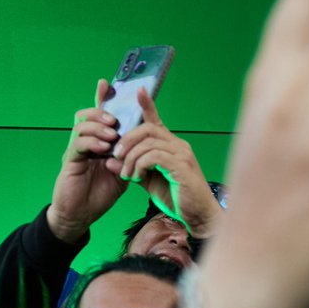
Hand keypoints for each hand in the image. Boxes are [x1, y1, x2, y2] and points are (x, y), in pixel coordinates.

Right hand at [46, 80, 127, 243]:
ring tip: (111, 133)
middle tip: (114, 119)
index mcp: (99, 142)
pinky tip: (103, 147)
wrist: (81, 214)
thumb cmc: (101, 194)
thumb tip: (144, 142)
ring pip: (81, 125)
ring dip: (98, 126)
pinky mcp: (70, 161)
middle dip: (101, 112)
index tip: (107, 83)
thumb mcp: (122, 173)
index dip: (102, 98)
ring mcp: (76, 150)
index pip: (100, 116)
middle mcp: (86, 142)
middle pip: (87, 115)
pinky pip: (78, 144)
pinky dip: (91, 142)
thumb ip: (130, 157)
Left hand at [115, 89, 222, 237]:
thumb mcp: (149, 182)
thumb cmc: (177, 198)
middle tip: (115, 155)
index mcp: (171, 146)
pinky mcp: (181, 166)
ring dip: (130, 157)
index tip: (138, 90)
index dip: (147, 105)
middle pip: (147, 129)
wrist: (198, 216)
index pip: (157, 121)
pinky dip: (140, 165)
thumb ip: (131, 169)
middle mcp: (178, 145)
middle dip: (126, 140)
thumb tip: (110, 161)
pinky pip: (154, 156)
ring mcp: (182, 154)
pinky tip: (138, 177)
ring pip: (148, 142)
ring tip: (126, 174)